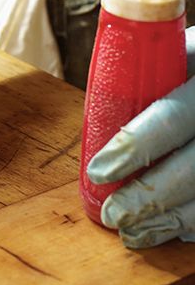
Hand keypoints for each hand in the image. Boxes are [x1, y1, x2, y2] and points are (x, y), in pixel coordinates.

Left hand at [86, 27, 194, 247]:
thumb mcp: (180, 52)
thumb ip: (150, 73)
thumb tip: (101, 104)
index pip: (172, 119)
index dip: (134, 148)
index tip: (98, 171)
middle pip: (194, 169)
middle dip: (148, 198)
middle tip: (112, 214)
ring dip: (170, 220)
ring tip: (132, 231)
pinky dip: (194, 223)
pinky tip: (171, 228)